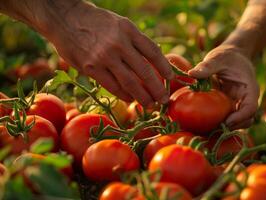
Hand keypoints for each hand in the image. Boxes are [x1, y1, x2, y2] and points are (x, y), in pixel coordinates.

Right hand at [43, 2, 172, 105]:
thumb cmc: (96, 22)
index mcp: (129, 30)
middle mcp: (119, 43)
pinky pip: (112, 86)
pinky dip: (124, 95)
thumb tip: (152, 62)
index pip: (153, 52)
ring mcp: (104, 56)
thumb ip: (134, 41)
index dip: (164, 67)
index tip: (171, 79)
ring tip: (150, 104)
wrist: (65, 18)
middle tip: (163, 99)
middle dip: (156, 88)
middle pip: (144, 71)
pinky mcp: (91, 68)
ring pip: (130, 82)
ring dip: (142, 97)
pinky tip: (130, 99)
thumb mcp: (120, 24)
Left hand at [188, 45, 258, 128]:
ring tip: (209, 129)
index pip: (251, 107)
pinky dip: (219, 123)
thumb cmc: (227, 56)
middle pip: (247, 119)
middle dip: (234, 127)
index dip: (241, 117)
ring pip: (238, 123)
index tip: (227, 122)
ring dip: (226, 128)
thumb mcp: (218, 57)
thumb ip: (207, 66)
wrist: (231, 56)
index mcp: (250, 88)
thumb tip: (192, 74)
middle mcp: (246, 99)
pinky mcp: (230, 107)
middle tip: (215, 129)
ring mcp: (239, 105)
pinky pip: (227, 119)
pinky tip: (205, 125)